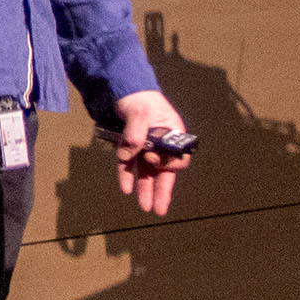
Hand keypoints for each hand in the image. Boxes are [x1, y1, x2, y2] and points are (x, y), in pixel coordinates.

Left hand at [111, 90, 189, 216]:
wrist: (123, 89)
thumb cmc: (139, 98)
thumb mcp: (139, 112)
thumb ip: (135, 133)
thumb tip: (128, 155)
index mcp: (172, 133)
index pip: (177, 157)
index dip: (167, 163)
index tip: (152, 159)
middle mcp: (162, 143)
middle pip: (164, 171)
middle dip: (162, 191)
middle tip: (160, 210)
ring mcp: (146, 147)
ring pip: (148, 172)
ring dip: (146, 189)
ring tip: (146, 207)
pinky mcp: (131, 148)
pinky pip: (130, 165)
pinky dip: (127, 175)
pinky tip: (126, 189)